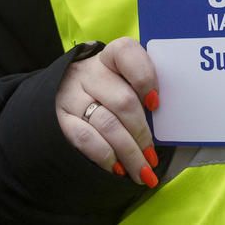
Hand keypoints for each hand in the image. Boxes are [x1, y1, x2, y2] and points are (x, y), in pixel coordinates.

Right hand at [55, 37, 161, 186]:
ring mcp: (72, 95)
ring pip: (106, 124)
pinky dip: (104, 156)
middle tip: (153, 157)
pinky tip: (118, 168)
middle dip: (142, 133)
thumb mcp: (124, 77)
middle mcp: (90, 73)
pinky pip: (84, 138)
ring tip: (142, 170)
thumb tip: (165, 119)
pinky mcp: (59, 118)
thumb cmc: (108, 85)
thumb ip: (143, 88)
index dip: (145, 78)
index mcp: (111, 56)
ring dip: (128, 151)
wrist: (62, 90)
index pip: (127, 54)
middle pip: (123, 101)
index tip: (157, 104)